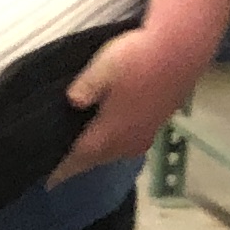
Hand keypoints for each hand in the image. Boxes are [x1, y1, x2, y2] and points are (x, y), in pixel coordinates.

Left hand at [56, 24, 206, 180]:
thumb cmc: (138, 57)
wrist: (182, 49)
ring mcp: (146, 135)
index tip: (46, 180)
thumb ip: (85, 89)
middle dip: (78, 164)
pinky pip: (129, 144)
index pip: (78, 159)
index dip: (61, 169)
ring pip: (115, 153)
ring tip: (83, 150)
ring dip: (98, 154)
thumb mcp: (103, 68)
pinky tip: (112, 133)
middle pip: (97, 159)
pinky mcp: (158, 124)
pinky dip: (115, 144)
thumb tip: (71, 103)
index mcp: (109, 134)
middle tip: (60, 165)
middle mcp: (128, 142)